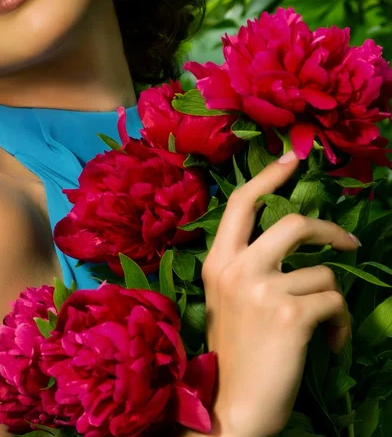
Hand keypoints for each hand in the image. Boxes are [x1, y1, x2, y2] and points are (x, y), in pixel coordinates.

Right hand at [200, 151, 359, 436]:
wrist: (231, 408)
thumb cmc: (232, 353)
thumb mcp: (227, 300)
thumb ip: (246, 267)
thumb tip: (287, 243)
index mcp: (217, 262)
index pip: (242, 204)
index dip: (270, 176)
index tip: (292, 158)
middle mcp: (237, 268)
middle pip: (293, 222)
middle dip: (329, 230)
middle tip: (348, 245)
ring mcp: (263, 289)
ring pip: (322, 272)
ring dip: (332, 300)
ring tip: (325, 324)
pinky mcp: (291, 314)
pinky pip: (334, 303)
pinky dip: (339, 324)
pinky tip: (328, 343)